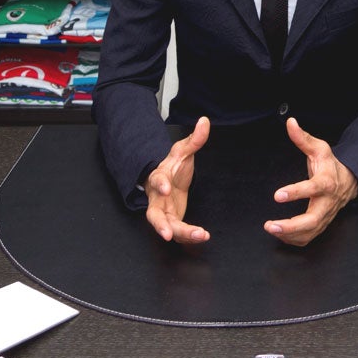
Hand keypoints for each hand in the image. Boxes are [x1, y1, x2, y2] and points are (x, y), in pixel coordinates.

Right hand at [145, 116, 210, 243]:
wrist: (168, 182)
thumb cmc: (173, 168)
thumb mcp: (183, 152)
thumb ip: (195, 139)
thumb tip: (204, 121)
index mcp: (159, 179)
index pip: (157, 180)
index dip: (160, 184)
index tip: (165, 188)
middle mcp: (158, 199)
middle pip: (154, 214)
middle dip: (160, 225)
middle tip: (167, 233)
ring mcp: (164, 213)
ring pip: (168, 227)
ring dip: (182, 234)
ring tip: (199, 235)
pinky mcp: (172, 222)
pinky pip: (178, 233)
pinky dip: (189, 237)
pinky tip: (202, 236)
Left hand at [264, 117, 357, 246]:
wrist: (350, 181)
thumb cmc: (331, 165)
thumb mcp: (319, 148)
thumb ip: (302, 137)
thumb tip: (290, 122)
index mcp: (326, 182)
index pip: (313, 189)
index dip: (296, 193)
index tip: (277, 195)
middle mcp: (327, 202)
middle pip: (312, 220)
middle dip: (290, 226)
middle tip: (271, 225)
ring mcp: (325, 216)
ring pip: (310, 232)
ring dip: (289, 235)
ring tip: (271, 228)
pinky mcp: (322, 225)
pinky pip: (308, 237)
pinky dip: (293, 239)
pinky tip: (280, 234)